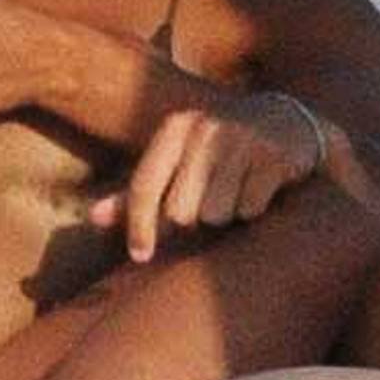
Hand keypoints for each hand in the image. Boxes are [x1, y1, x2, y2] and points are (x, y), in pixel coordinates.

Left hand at [90, 92, 324, 262]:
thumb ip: (137, 191)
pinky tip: (261, 190)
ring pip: (216, 214)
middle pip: (180, 211)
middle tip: (212, 201)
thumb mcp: (176, 162)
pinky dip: (253, 210)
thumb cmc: (218, 151)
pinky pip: (250, 210)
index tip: (139, 257)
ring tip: (237, 191)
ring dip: (226, 216)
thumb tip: (93, 218)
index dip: (139, 225)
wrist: (286, 122)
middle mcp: (204, 127)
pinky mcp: (273, 156)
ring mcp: (241, 139)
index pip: (145, 185)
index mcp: (174, 127)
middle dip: (194, 220)